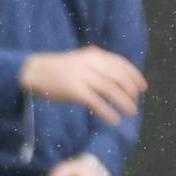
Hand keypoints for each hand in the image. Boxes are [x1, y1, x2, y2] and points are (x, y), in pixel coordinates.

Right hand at [19, 46, 145, 124]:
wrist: (33, 71)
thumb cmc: (57, 69)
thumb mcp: (80, 62)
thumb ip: (97, 67)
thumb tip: (118, 80)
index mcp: (94, 55)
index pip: (120, 64)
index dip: (134, 76)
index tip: (143, 88)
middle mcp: (90, 64)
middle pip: (118, 77)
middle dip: (130, 91)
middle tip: (135, 102)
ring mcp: (82, 76)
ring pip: (110, 89)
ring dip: (123, 102)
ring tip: (130, 112)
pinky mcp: (74, 89)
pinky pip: (96, 101)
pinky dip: (107, 111)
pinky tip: (114, 119)